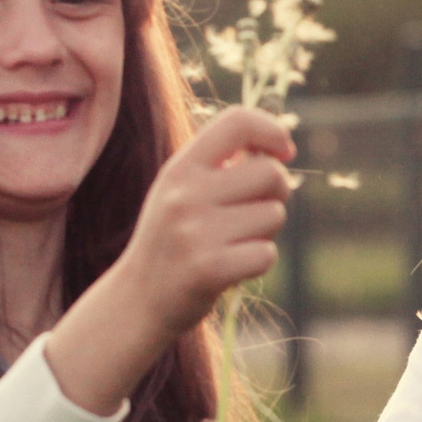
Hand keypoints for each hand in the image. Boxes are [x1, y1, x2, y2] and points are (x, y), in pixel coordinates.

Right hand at [116, 106, 293, 339]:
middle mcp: (185, 194)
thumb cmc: (173, 239)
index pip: (236, 122)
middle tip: (256, 210)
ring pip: (274, 215)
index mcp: (180, 168)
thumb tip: (278, 150)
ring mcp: (195, 232)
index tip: (283, 151)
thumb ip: (221, 166)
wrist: (138, 299)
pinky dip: (258, 261)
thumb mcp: (183, 192)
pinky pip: (266, 253)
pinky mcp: (209, 269)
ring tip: (233, 242)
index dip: (271, 131)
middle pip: (270, 172)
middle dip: (278, 191)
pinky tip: (232, 267)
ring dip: (266, 231)